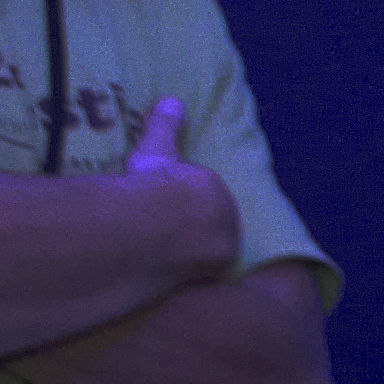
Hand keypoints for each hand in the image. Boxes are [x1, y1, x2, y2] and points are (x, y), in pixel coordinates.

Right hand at [118, 97, 239, 281]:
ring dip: (191, 259)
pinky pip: (195, 278)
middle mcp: (228, 224)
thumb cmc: (155, 185)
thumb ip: (164, 127)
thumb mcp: (157, 152)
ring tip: (160, 261)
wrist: (155, 226)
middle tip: (162, 237)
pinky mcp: (206, 278)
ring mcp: (220, 253)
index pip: (206, 200)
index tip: (167, 211)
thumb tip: (171, 100)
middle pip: (211, 229)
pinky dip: (183, 280)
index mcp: (217, 194)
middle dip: (193, 234)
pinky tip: (165, 283)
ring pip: (206, 256)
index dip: (185, 205)